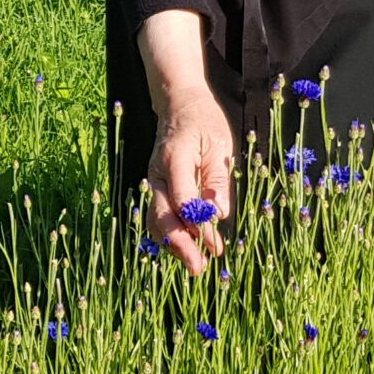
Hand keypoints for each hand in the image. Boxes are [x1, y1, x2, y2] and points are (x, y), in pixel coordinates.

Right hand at [147, 85, 235, 274]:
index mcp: (175, 157)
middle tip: (199, 267)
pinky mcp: (156, 189)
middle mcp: (157, 172)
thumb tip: (218, 214)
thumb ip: (217, 180)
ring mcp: (153, 181)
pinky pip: (158, 216)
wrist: (180, 106)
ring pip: (156, 221)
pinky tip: (188, 248)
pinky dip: (170, 235)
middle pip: (162, 215)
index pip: (182, 198)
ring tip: (195, 263)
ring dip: (174, 245)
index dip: (198, 224)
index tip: (215, 245)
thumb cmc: (204, 123)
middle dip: (180, 244)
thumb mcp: (220, 145)